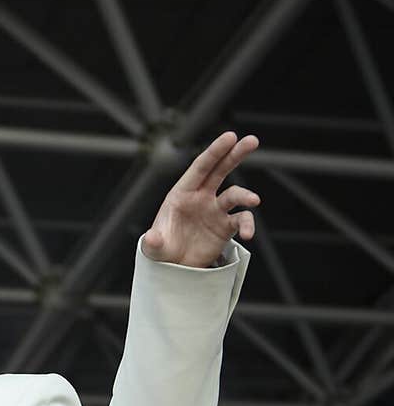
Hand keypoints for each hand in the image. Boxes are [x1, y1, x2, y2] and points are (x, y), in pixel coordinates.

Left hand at [142, 130, 259, 266]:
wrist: (174, 268)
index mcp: (182, 193)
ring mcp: (215, 211)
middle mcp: (201, 197)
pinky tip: (248, 234)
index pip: (200, 167)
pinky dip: (247, 225)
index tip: (230, 137)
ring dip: (245, 196)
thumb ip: (153, 242)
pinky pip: (240, 220)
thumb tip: (152, 238)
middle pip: (220, 170)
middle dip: (235, 154)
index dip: (214, 151)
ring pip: (235, 195)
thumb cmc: (161, 251)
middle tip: (251, 141)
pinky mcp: (225, 227)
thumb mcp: (153, 247)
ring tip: (254, 200)